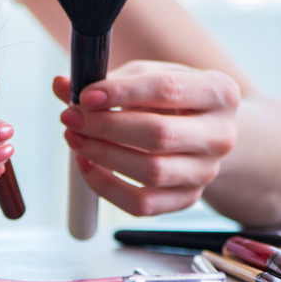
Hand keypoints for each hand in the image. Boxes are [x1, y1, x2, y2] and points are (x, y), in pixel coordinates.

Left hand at [53, 60, 239, 215]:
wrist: (200, 133)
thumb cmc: (167, 100)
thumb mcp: (143, 77)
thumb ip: (104, 81)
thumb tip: (61, 85)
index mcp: (217, 92)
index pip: (166, 90)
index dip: (121, 93)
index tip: (85, 96)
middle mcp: (220, 134)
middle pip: (158, 134)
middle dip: (106, 126)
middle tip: (71, 117)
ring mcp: (206, 171)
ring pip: (151, 171)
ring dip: (102, 155)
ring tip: (74, 138)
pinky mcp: (187, 199)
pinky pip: (142, 204)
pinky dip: (106, 186)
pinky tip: (86, 165)